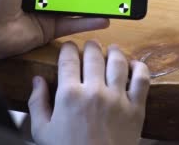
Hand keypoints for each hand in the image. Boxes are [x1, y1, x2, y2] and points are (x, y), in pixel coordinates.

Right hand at [29, 41, 149, 144]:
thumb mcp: (42, 131)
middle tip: (90, 46)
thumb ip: (37, 103)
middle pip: (94, 55)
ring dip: (114, 51)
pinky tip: (133, 65)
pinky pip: (142, 79)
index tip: (69, 48)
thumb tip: (37, 80)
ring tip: (111, 50)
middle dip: (90, 46)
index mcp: (69, 95)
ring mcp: (117, 99)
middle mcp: (94, 91)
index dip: (68, 48)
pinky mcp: (136, 109)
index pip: (69, 58)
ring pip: (118, 62)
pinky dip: (139, 67)